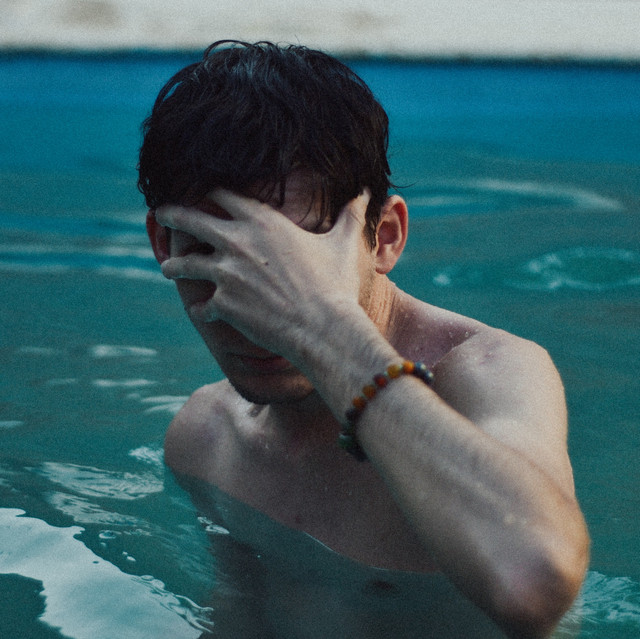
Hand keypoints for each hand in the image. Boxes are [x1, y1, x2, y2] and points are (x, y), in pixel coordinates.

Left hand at [155, 189, 371, 365]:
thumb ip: (352, 214)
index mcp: (263, 221)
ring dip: (175, 265)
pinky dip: (202, 308)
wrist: (324, 328)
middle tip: (160, 215)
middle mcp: (237, 242)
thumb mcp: (347, 243)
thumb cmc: (338, 285)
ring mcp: (227, 274)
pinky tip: (199, 311)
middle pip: (191, 220)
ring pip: (187, 264)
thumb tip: (369, 191)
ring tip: (166, 268)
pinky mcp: (224, 305)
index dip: (208, 192)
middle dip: (172, 215)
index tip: (199, 192)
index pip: (223, 195)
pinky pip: (203, 305)